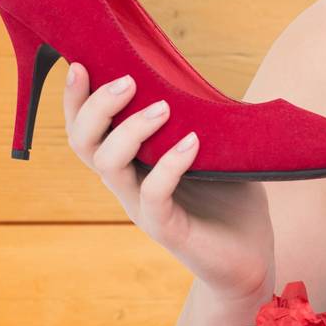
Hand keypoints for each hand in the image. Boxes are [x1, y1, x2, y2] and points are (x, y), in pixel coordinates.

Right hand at [62, 61, 275, 305]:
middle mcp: (128, 184)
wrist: (249, 261)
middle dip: (96, 108)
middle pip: (84, 143)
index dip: (76, 100)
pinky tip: (193, 142)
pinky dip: (170, 164)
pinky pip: (153, 194)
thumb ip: (205, 117)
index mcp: (132, 163)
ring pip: (109, 166)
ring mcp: (143, 207)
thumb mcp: (217, 151)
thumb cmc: (231, 202)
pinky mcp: (166, 229)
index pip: (87, 129)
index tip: (83, 64)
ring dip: (130, 131)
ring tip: (163, 108)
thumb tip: (207, 77)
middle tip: (127, 81)